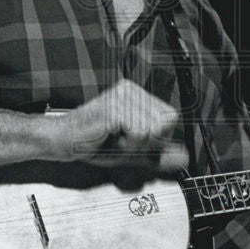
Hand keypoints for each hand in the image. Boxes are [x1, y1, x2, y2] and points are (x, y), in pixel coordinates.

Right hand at [52, 79, 189, 174]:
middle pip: (164, 124)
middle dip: (145, 141)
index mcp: (138, 95)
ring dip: (133, 143)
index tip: (132, 138)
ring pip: (152, 129)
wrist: (64, 142)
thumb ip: (159, 155)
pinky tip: (108, 136)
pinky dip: (126, 143)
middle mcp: (131, 90)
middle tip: (120, 138)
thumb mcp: (134, 152)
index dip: (156, 137)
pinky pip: (139, 133)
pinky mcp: (114, 107)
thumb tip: (185, 158)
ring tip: (113, 137)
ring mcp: (122, 96)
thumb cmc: (95, 144)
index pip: (170, 117)